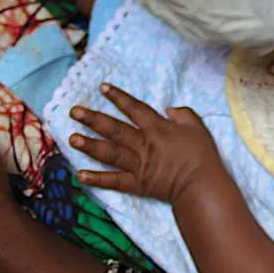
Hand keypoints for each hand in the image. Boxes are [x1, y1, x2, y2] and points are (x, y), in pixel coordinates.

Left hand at [69, 85, 220, 203]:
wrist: (201, 184)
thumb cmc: (202, 155)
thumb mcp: (197, 126)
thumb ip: (182, 114)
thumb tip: (167, 109)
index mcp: (157, 128)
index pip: (134, 109)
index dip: (118, 97)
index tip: (102, 88)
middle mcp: (143, 144)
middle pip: (114, 129)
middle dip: (93, 119)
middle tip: (74, 111)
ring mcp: (138, 165)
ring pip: (110, 153)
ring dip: (90, 145)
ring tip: (71, 138)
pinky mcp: (137, 184)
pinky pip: (114, 181)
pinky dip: (97, 179)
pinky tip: (80, 175)